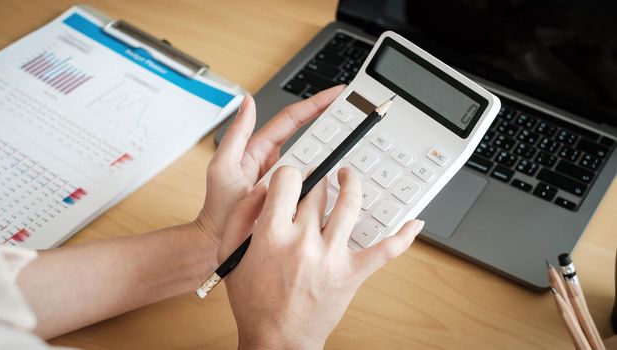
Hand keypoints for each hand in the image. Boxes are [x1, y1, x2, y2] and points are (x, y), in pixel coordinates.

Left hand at [195, 85, 344, 247]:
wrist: (220, 243)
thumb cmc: (218, 208)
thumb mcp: (222, 166)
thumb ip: (235, 134)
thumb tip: (248, 101)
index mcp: (261, 149)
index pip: (293, 119)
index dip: (315, 104)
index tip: (336, 94)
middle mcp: (277, 163)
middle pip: (310, 138)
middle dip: (333, 124)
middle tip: (355, 114)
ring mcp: (287, 182)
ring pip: (316, 162)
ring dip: (335, 151)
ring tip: (357, 140)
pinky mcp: (294, 200)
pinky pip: (315, 186)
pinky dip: (330, 181)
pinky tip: (344, 179)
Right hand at [220, 166, 423, 348]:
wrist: (277, 340)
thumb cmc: (253, 301)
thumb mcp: (230, 254)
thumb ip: (241, 215)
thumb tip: (262, 189)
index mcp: (272, 233)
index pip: (288, 180)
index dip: (290, 175)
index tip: (292, 180)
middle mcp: (304, 241)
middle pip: (318, 191)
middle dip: (317, 180)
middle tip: (318, 180)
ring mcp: (331, 256)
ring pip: (350, 205)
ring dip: (352, 185)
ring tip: (348, 178)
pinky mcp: (352, 273)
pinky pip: (385, 251)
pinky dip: (403, 236)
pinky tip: (414, 223)